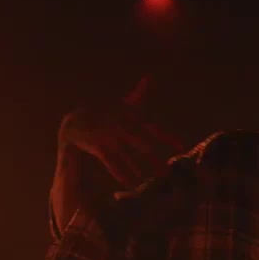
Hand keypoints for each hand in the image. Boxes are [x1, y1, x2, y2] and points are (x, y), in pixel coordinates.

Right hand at [58, 76, 187, 189]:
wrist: (76, 119)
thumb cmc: (106, 111)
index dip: (168, 137)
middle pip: (142, 145)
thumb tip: (151, 76)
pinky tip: (128, 182)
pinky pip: (110, 161)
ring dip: (137, 168)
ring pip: (126, 155)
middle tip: (166, 173)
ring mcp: (109, 136)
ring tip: (146, 181)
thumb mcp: (124, 103)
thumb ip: (140, 94)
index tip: (182, 147)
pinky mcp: (97, 145)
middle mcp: (122, 126)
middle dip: (153, 160)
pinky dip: (119, 172)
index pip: (153, 128)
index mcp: (131, 116)